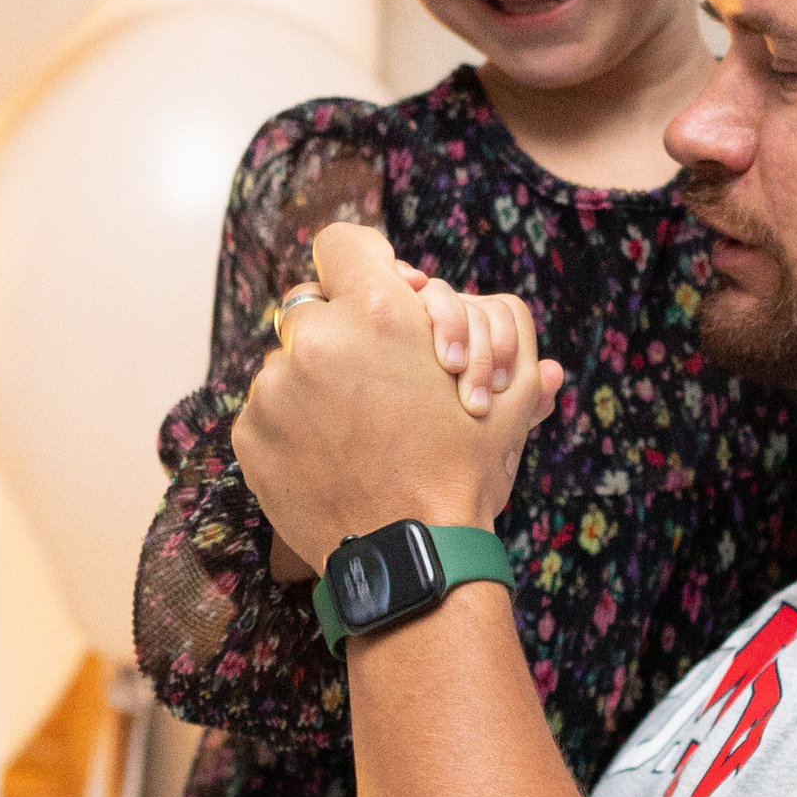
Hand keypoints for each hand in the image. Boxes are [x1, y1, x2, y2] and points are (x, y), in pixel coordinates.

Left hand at [235, 220, 560, 572]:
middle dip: (338, 332)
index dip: (361, 263)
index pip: (343, 243)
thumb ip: (513, 364)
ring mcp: (275, 387)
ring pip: (288, 362)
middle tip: (370, 374)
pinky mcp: (250, 432)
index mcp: (380, 311)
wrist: (412, 553)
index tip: (373, 292)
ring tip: (357, 427)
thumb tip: (546, 369)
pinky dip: (292, 426)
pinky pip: (268, 411)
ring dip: (314, 383)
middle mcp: (316, 337)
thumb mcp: (509, 403)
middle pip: (311, 305)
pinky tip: (331, 455)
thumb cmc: (464, 471)